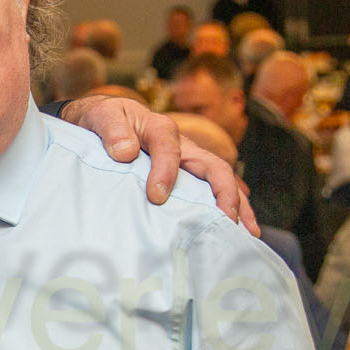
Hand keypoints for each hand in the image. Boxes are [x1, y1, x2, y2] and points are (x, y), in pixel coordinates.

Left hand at [57, 95, 259, 234]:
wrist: (101, 122)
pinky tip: (234, 229)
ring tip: (249, 233)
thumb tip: (126, 152)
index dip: (165, 172)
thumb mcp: (101, 117)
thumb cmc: (103, 120)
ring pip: (219, 181)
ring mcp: (188, 161)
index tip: (156, 197)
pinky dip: (225, 207)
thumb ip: (112, 131)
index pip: (170, 149)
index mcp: (160, 129)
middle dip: (225, 193)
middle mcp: (182, 145)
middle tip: (229, 221)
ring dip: (237, 205)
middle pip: (213, 166)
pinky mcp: (184, 176)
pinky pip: (209, 190)